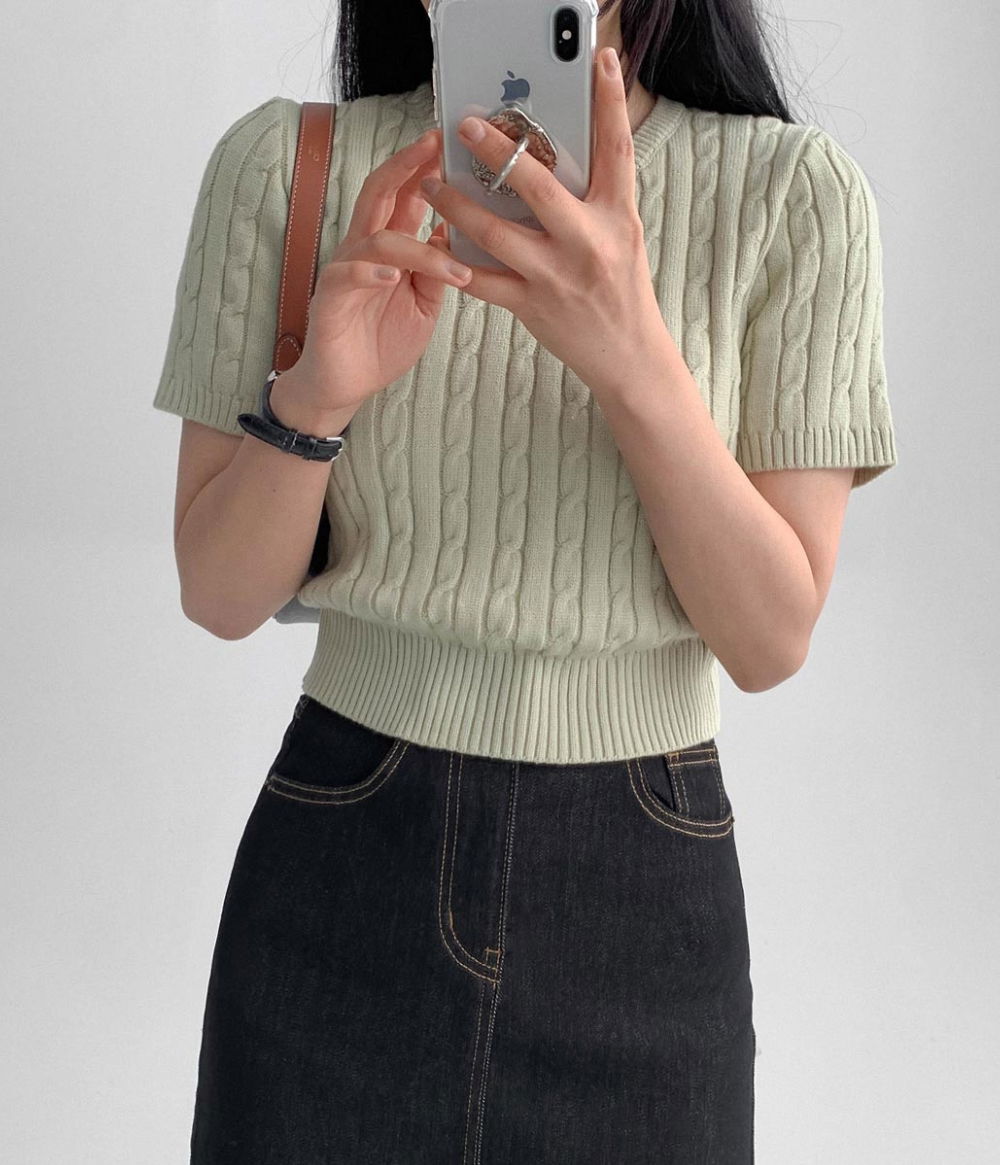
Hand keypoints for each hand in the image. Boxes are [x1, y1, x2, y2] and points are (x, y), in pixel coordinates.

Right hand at [289, 129, 473, 414]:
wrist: (345, 386)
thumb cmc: (382, 343)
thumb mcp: (424, 305)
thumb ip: (436, 271)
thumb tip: (454, 233)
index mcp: (387, 247)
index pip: (403, 195)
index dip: (423, 167)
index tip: (449, 143)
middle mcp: (362, 249)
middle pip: (379, 194)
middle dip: (407, 167)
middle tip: (435, 146)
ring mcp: (344, 271)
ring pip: (377, 238)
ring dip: (418, 250)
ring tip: (453, 268)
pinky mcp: (330, 299)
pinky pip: (349, 276)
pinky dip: (372, 273)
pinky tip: (392, 278)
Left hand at [418, 46, 664, 386]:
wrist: (626, 353)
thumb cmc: (622, 288)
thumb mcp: (622, 233)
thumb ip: (596, 194)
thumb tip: (565, 148)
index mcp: (616, 216)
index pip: (616, 148)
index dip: (609, 101)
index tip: (598, 60)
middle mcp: (586, 243)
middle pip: (537, 186)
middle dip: (498, 151)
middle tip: (465, 126)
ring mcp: (555, 276)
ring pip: (495, 233)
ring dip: (456, 205)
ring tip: (430, 184)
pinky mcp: (531, 306)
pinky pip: (482, 280)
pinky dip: (454, 261)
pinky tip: (434, 241)